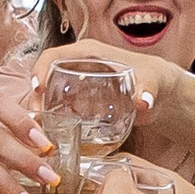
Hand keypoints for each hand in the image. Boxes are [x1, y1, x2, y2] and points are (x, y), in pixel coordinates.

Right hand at [29, 38, 175, 119]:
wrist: (161, 94)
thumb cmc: (155, 79)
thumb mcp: (152, 82)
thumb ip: (148, 89)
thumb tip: (143, 101)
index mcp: (89, 53)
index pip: (54, 55)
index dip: (40, 69)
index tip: (37, 89)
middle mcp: (78, 66)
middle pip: (44, 77)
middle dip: (34, 97)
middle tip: (33, 120)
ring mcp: (77, 85)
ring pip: (48, 96)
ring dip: (39, 113)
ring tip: (37, 133)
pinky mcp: (80, 103)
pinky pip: (59, 110)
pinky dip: (52, 123)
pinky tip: (50, 140)